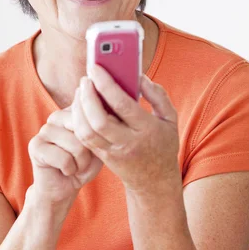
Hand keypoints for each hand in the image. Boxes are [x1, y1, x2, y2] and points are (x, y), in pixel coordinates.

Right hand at [28, 108, 102, 204]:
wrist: (64, 189)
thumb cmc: (84, 166)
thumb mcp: (99, 147)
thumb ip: (100, 131)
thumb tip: (105, 119)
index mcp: (72, 112)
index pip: (92, 116)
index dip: (98, 138)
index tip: (92, 150)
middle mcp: (57, 116)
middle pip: (85, 129)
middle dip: (89, 151)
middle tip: (82, 160)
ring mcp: (44, 130)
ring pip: (75, 145)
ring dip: (80, 163)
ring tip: (74, 166)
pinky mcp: (35, 146)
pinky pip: (63, 158)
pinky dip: (69, 169)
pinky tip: (64, 170)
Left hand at [71, 65, 180, 193]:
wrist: (155, 181)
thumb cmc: (162, 143)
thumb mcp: (170, 118)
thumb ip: (157, 95)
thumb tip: (138, 76)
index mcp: (147, 129)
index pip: (122, 105)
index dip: (106, 84)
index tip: (96, 68)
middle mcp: (128, 142)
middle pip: (99, 120)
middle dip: (87, 96)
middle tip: (86, 79)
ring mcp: (113, 152)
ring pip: (86, 131)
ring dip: (78, 108)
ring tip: (81, 90)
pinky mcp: (102, 157)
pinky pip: (84, 139)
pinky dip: (78, 120)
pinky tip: (80, 105)